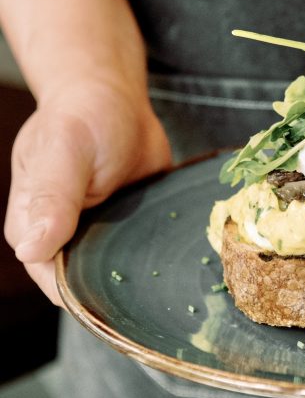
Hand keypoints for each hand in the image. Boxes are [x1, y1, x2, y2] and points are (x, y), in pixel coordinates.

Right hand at [4, 80, 172, 304]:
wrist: (113, 97)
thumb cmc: (81, 118)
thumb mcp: (65, 152)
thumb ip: (50, 198)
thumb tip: (31, 249)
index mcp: (30, 227)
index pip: (53, 281)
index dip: (83, 295)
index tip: (120, 300)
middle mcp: (60, 238)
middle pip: (87, 286)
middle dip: (119, 292)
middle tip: (159, 289)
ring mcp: (95, 236)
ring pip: (116, 276)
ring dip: (143, 277)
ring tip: (174, 278)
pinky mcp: (125, 229)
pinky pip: (141, 256)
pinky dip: (158, 258)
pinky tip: (181, 260)